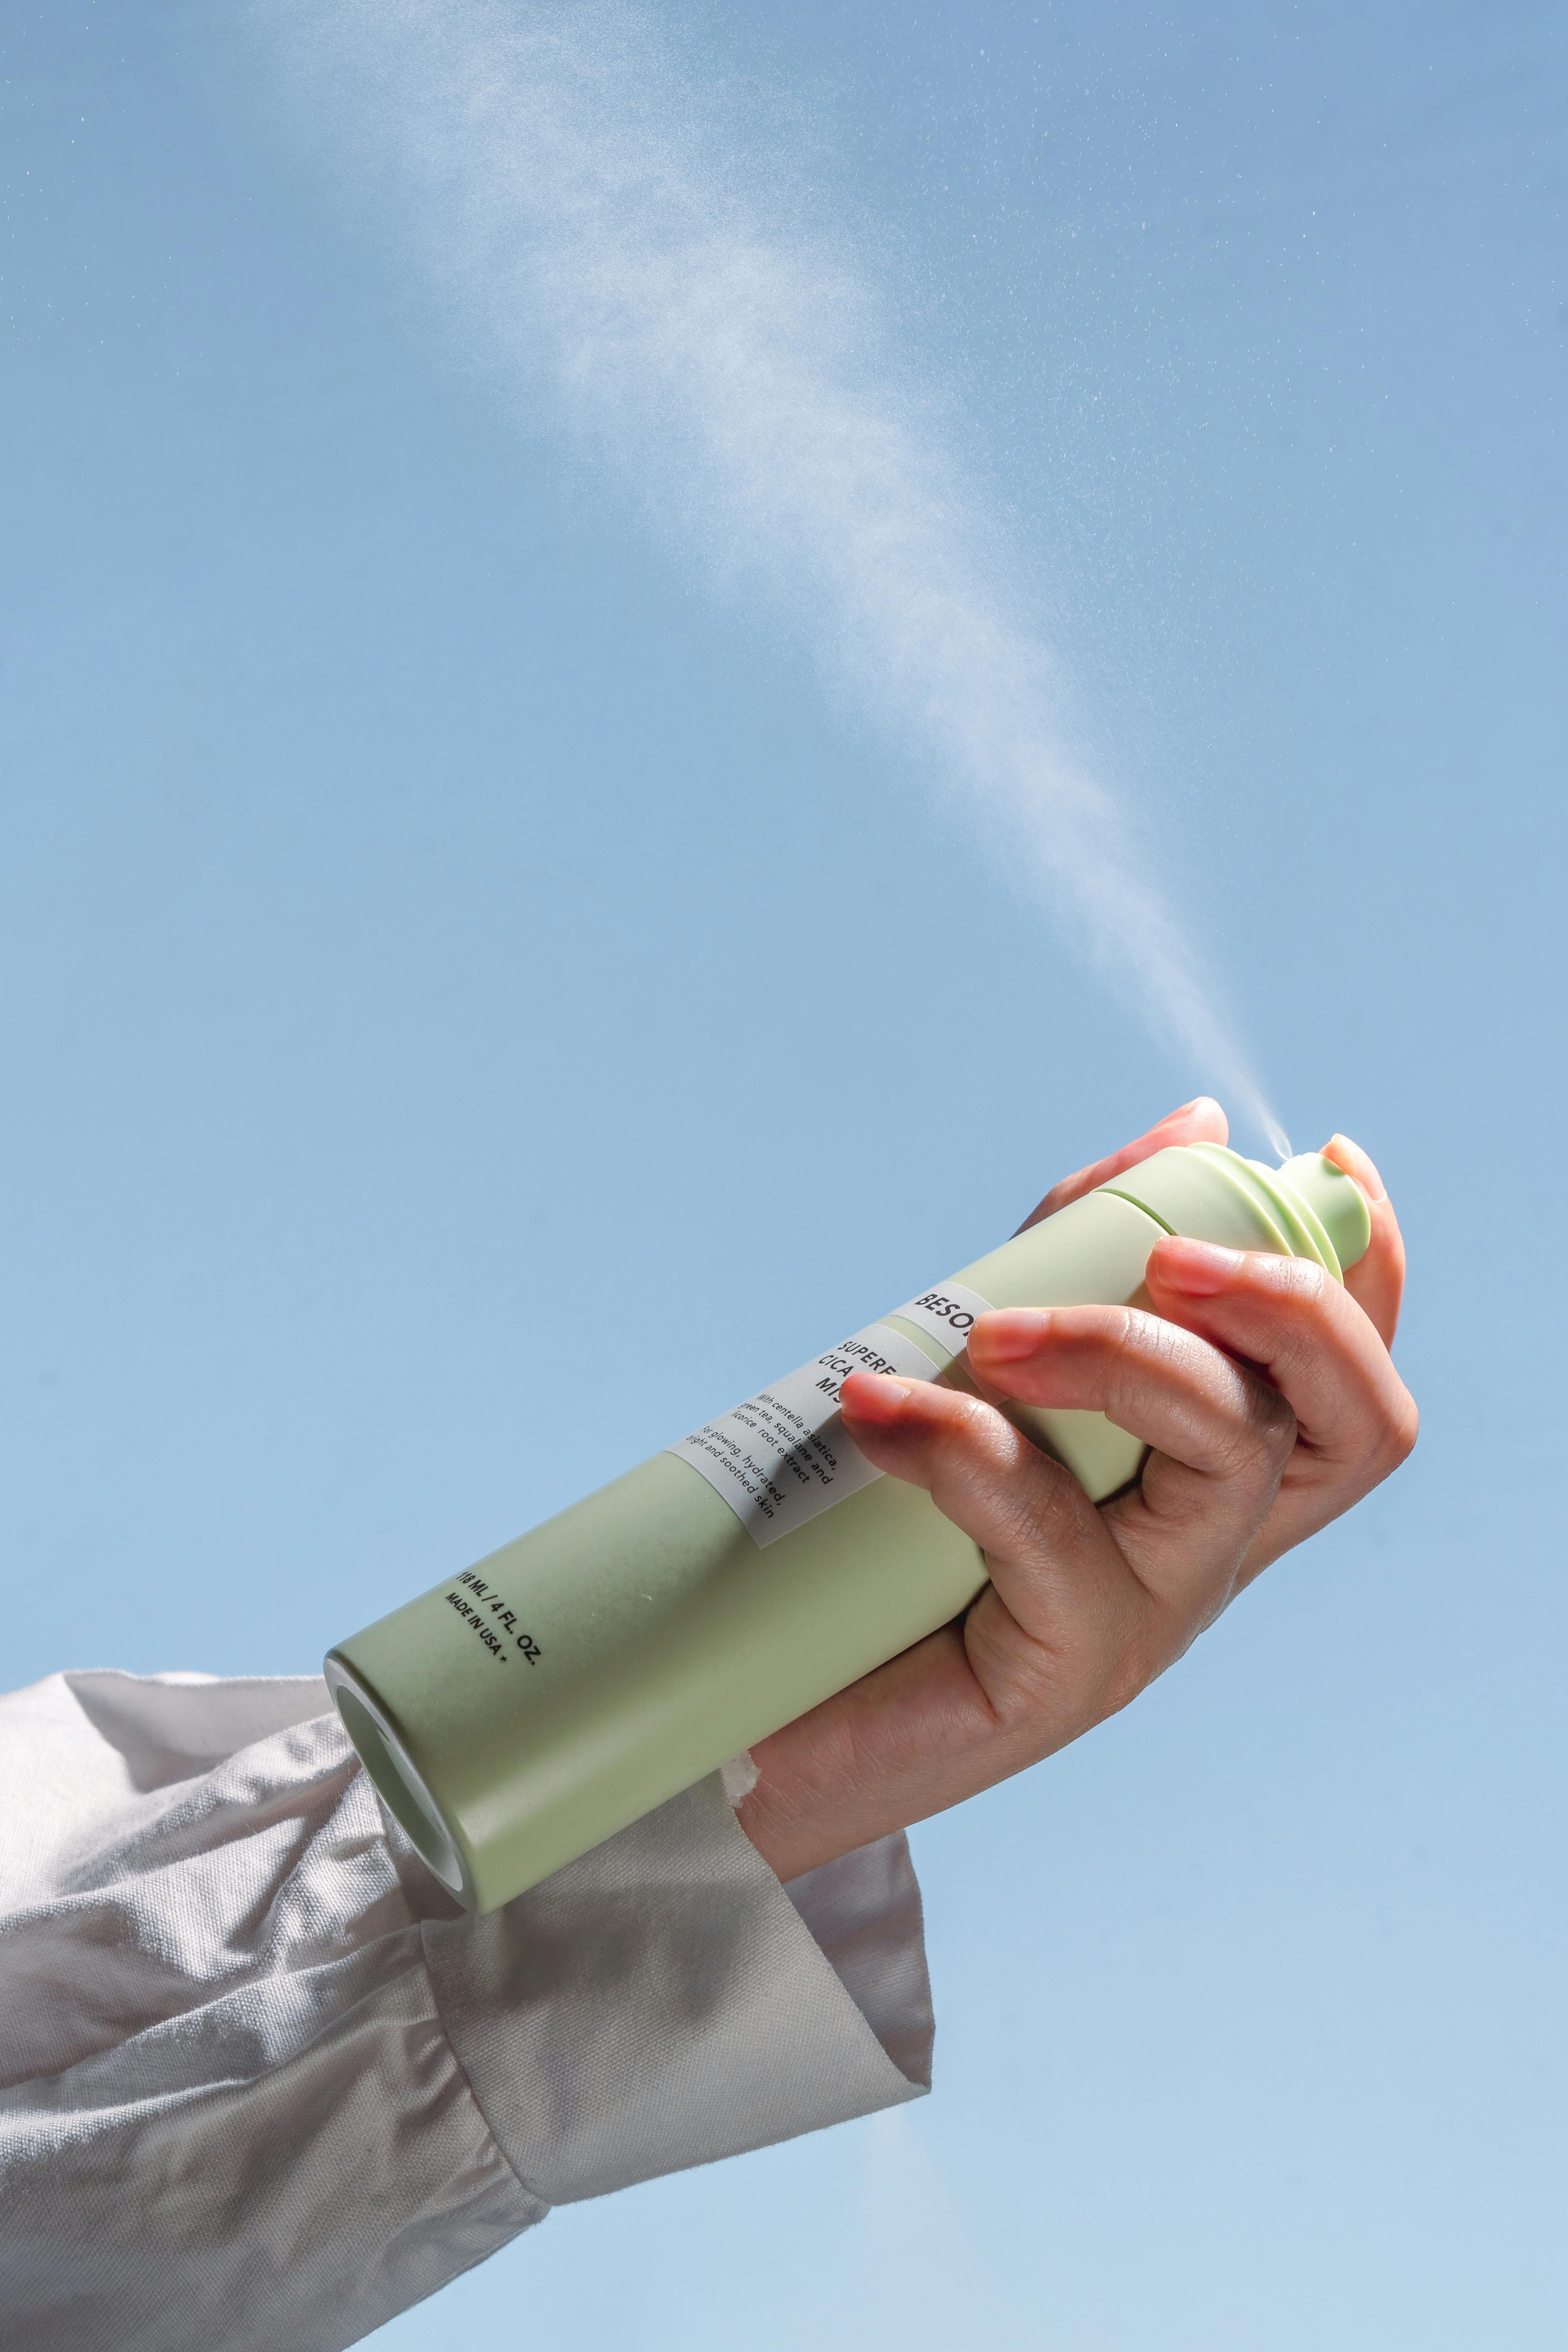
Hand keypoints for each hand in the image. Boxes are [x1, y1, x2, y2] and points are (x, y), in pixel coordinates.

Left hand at [736, 1098, 1416, 1882]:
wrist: (776, 1715)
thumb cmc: (884, 1533)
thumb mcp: (997, 1365)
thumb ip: (1082, 1252)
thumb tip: (1194, 1129)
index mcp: (1210, 1481)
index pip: (1351, 1382)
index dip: (1370, 1275)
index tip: (1326, 1162)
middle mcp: (1209, 1550)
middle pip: (1352, 1423)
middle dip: (1285, 1306)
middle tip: (1167, 1255)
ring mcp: (1150, 1618)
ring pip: (1226, 1455)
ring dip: (1119, 1350)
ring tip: (985, 1332)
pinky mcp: (1064, 1677)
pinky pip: (1053, 1533)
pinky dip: (961, 1440)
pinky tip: (872, 1409)